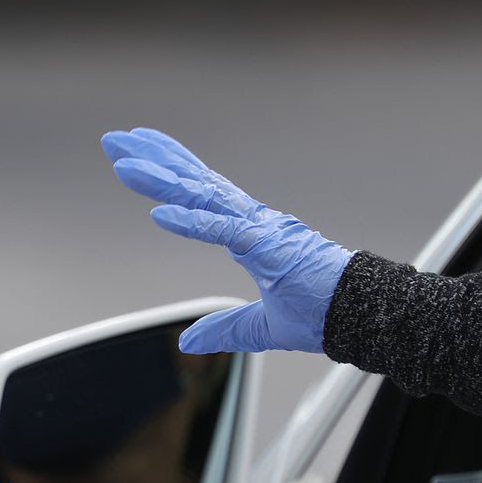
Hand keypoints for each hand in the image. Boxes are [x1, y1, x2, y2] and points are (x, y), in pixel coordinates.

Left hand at [103, 128, 351, 354]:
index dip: (170, 171)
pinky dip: (190, 221)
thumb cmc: (324, 314)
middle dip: (154, 158)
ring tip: (125, 163)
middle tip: (115, 139)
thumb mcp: (260, 327)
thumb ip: (223, 329)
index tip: (137, 154)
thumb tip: (188, 343)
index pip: (202, 193)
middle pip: (194, 181)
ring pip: (201, 197)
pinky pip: (223, 230)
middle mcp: (253, 220)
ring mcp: (261, 229)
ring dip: (161, 179)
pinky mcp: (269, 247)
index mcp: (252, 231)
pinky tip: (158, 213)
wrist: (366, 317)